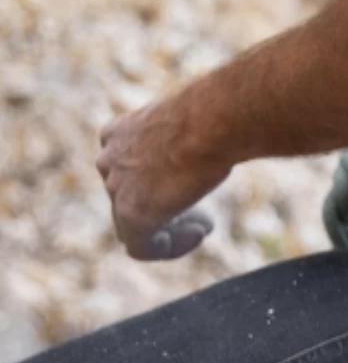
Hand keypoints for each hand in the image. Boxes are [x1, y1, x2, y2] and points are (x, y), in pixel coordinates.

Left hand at [96, 102, 227, 260]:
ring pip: (132, 224)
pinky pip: (141, 247)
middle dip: (165, 206)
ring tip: (203, 225)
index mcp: (119, 133)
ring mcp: (116, 188)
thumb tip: (223, 134)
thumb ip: (190, 134)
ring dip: (170, 228)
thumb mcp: (193, 120)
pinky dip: (171, 246)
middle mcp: (109, 160)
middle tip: (201, 210)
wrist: (211, 122)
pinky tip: (199, 233)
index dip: (158, 181)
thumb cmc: (214, 115)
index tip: (190, 181)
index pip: (125, 167)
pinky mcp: (131, 214)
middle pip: (128, 197)